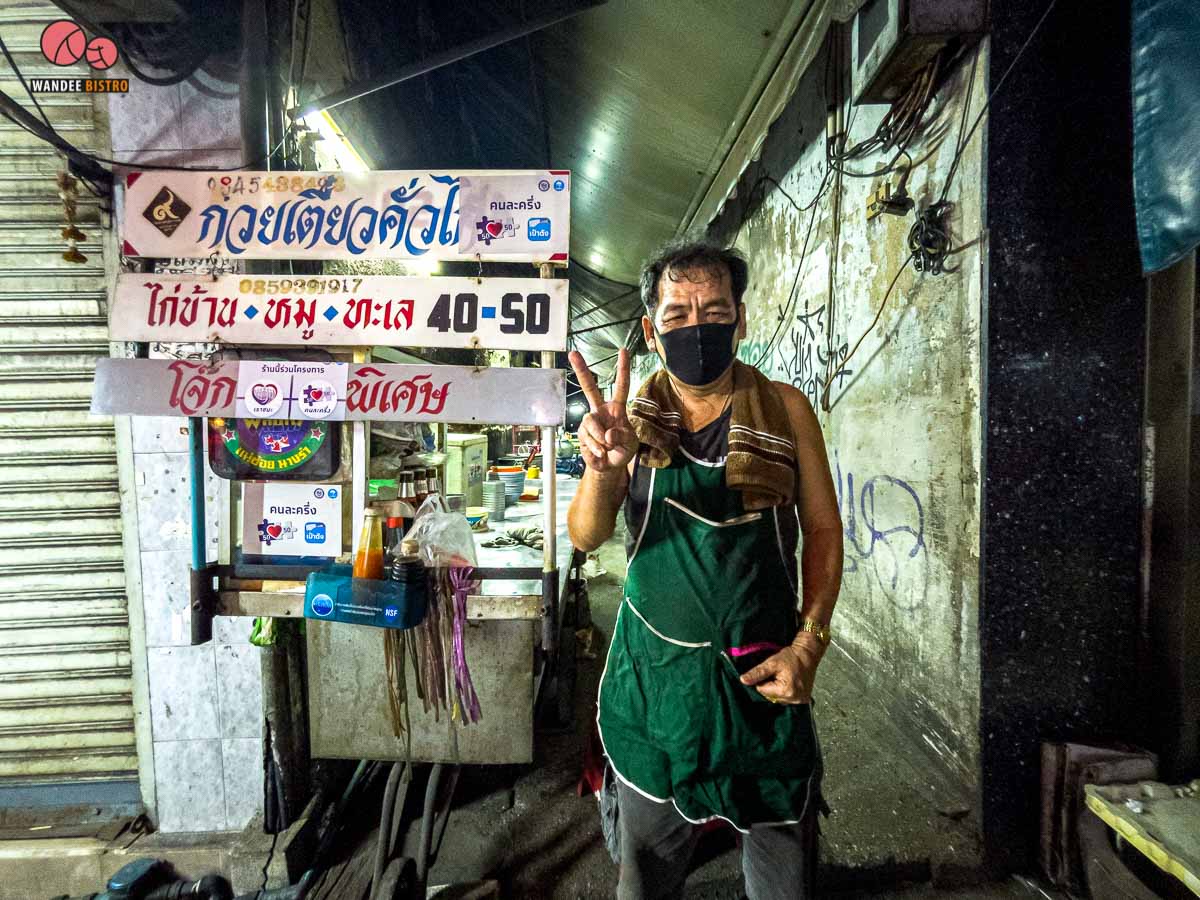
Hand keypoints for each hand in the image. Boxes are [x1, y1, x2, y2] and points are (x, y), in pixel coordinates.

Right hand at [569, 348, 637, 474]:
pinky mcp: (582, 433)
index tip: (623, 351)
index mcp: (617, 408)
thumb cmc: (622, 451)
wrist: (609, 466)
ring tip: (607, 448)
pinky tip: (600, 453)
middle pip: (589, 387)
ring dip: (600, 438)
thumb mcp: (631, 444)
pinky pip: (588, 438)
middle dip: (581, 370)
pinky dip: (596, 448)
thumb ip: (623, 436)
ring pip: (591, 422)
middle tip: (573, 353)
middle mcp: (601, 410)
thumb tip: (608, 433)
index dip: (622, 369)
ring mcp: (590, 421)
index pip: (621, 386)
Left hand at [739, 639, 822, 703]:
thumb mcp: (771, 663)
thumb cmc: (791, 657)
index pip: (762, 691)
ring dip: (778, 689)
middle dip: (770, 686)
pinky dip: (786, 691)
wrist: (808, 654)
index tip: (770, 671)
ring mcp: (800, 700)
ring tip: (784, 677)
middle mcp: (794, 699)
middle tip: (778, 673)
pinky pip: (788, 698)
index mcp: (786, 691)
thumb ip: (757, 673)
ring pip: (778, 698)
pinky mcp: (804, 699)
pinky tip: (789, 682)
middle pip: (771, 696)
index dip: (763, 680)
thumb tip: (743, 680)